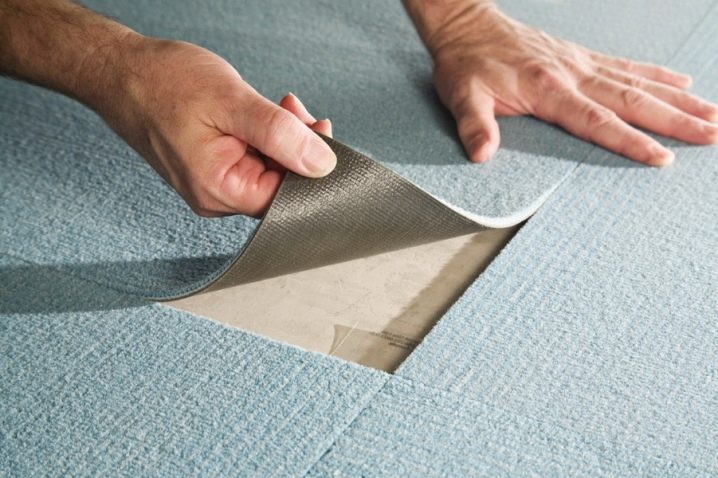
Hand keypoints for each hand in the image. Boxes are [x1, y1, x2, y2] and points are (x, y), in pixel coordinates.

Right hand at [97, 39, 334, 216]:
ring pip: (270, 170)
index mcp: (219, 190)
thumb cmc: (163, 83)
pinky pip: (253, 160)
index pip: (288, 197)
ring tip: (280, 104)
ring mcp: (213, 184)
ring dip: (285, 138)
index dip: (311, 167)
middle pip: (281, 186)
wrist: (119, 72)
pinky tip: (264, 112)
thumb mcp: (231, 102)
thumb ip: (280, 134)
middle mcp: (216, 196)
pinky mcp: (213, 167)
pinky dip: (267, 136)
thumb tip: (322, 163)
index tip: (319, 130)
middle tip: (296, 109)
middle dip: (299, 147)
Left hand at [405, 1, 717, 165]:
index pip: (596, 121)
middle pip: (632, 101)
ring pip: (638, 83)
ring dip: (678, 99)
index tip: (662, 157)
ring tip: (713, 115)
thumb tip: (481, 154)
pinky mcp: (581, 57)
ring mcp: (581, 63)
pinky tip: (681, 82)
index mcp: (547, 89)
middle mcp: (572, 74)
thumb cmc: (466, 64)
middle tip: (712, 135)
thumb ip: (474, 124)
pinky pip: (626, 66)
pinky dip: (656, 75)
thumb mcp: (460, 95)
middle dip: (674, 120)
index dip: (630, 141)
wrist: (467, 26)